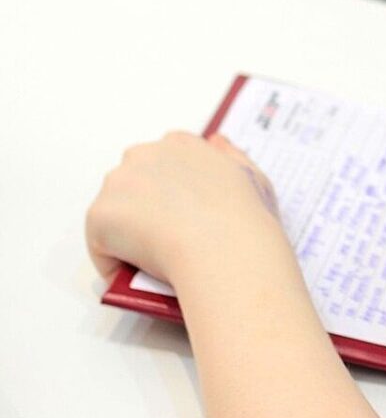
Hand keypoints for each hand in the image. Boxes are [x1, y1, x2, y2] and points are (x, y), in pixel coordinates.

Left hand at [86, 132, 282, 285]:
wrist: (225, 248)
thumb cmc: (244, 218)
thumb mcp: (253, 177)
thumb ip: (230, 157)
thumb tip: (215, 142)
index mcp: (181, 144)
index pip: (163, 161)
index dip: (170, 191)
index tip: (181, 214)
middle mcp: (144, 154)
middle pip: (132, 184)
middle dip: (143, 209)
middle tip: (167, 240)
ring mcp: (118, 183)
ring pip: (114, 213)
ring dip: (128, 234)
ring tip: (154, 259)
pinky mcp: (100, 215)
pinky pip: (100, 245)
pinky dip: (115, 262)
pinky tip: (138, 274)